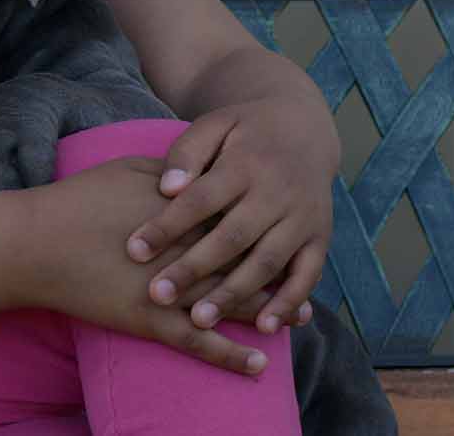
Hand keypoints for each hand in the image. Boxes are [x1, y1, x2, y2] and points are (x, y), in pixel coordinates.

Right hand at [26, 157, 277, 375]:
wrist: (40, 242)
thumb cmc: (80, 201)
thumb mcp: (128, 170)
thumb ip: (172, 171)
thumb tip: (199, 170)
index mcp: (187, 212)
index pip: (239, 218)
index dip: (267, 225)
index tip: (289, 228)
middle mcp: (190, 252)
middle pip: (247, 263)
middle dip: (280, 273)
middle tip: (307, 282)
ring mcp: (174, 291)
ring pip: (233, 305)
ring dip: (270, 314)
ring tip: (300, 321)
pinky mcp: (153, 322)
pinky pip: (201, 344)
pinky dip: (231, 356)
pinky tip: (258, 365)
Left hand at [125, 98, 336, 333]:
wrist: (302, 127)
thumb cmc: (241, 130)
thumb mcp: (213, 126)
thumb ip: (187, 154)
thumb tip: (167, 189)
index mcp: (245, 164)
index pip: (200, 199)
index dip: (167, 225)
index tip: (133, 250)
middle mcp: (277, 192)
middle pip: (232, 236)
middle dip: (193, 268)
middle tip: (157, 294)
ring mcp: (302, 217)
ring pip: (267, 261)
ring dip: (234, 294)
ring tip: (198, 320)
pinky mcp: (320, 237)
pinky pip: (308, 274)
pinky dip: (289, 302)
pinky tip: (264, 327)